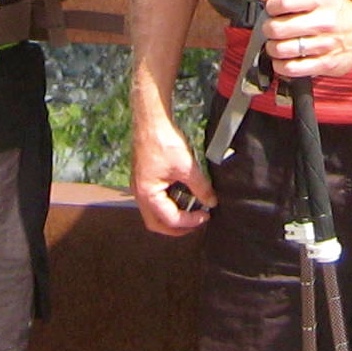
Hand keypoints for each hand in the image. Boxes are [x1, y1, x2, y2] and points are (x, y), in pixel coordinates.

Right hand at [130, 113, 214, 235]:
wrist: (151, 121)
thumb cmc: (164, 142)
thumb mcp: (187, 167)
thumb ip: (201, 187)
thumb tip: (212, 201)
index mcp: (147, 194)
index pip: (170, 219)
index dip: (190, 221)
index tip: (206, 215)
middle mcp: (139, 194)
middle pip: (156, 224)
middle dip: (177, 228)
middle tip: (196, 223)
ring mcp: (140, 188)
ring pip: (154, 214)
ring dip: (172, 216)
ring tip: (192, 211)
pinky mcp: (144, 180)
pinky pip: (155, 201)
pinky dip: (169, 204)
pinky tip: (183, 197)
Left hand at [262, 0, 351, 78]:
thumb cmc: (339, 12)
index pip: (283, 1)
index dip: (271, 6)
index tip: (272, 9)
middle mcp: (323, 21)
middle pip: (277, 28)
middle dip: (269, 28)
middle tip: (273, 28)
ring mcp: (325, 45)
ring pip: (281, 50)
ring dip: (273, 48)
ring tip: (278, 44)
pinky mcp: (326, 64)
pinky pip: (292, 69)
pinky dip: (281, 65)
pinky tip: (284, 59)